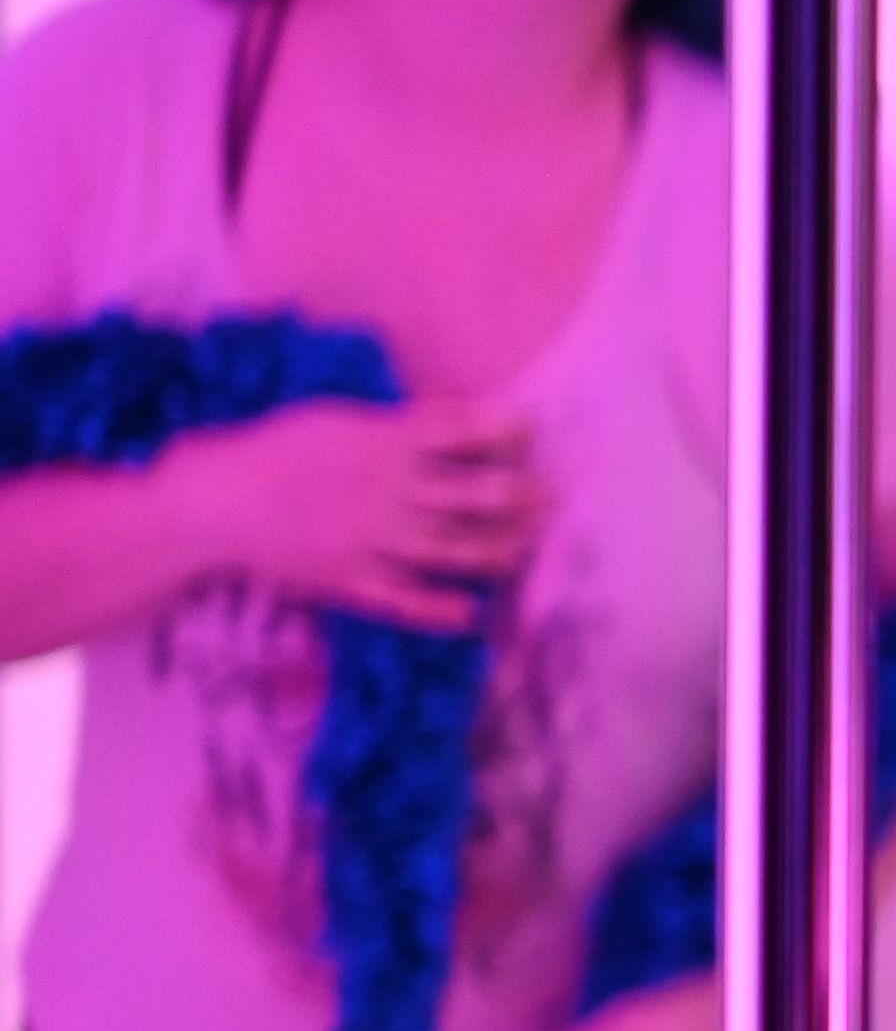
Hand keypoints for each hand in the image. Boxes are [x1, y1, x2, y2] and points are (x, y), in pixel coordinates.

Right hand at [199, 392, 546, 627]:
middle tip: (548, 496)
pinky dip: (439, 609)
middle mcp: (386, 492)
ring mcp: (371, 540)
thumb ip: (398, 425)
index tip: (528, 429)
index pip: (456, 432)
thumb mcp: (334, 422)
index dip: (499, 430)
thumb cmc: (274, 453)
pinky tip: (470, 613)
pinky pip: (405, 600)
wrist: (212, 504)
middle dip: (517, 495)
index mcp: (379, 445)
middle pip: (471, 494)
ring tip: (523, 548)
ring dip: (496, 550)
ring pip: (452, 548)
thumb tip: (458, 417)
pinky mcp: (352, 580)